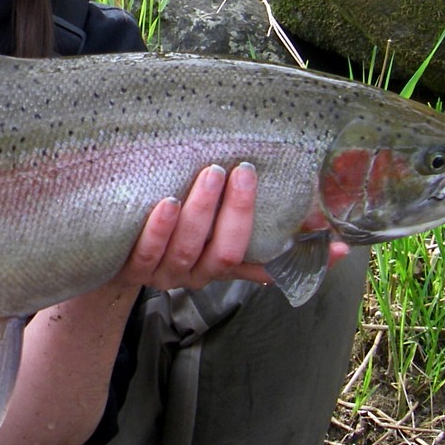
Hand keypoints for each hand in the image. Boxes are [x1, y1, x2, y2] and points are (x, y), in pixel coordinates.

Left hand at [119, 163, 347, 291]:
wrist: (106, 257)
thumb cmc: (161, 230)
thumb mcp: (200, 222)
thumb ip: (238, 211)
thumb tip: (292, 196)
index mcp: (220, 264)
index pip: (270, 265)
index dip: (306, 260)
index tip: (338, 245)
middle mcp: (196, 273)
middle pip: (226, 252)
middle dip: (237, 212)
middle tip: (242, 171)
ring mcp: (163, 273)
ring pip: (187, 250)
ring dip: (200, 212)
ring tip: (209, 175)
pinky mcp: (131, 269)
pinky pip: (148, 253)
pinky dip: (159, 228)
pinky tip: (166, 203)